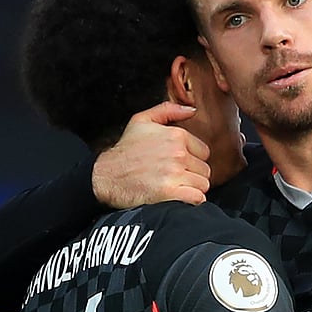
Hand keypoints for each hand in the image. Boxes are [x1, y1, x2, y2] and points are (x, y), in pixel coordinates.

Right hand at [92, 102, 211, 207]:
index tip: (179, 165)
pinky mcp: (170, 193)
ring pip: (203, 185)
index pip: (204, 152)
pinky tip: (179, 198)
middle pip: (205, 170)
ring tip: (176, 188)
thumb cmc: (125, 151)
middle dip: (193, 175)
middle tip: (176, 178)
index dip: (192, 160)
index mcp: (176, 135)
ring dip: (192, 189)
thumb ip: (168, 110)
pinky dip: (191, 201)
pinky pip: (198, 198)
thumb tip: (192, 110)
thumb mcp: (141, 121)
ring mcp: (174, 173)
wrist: (106, 176)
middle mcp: (178, 153)